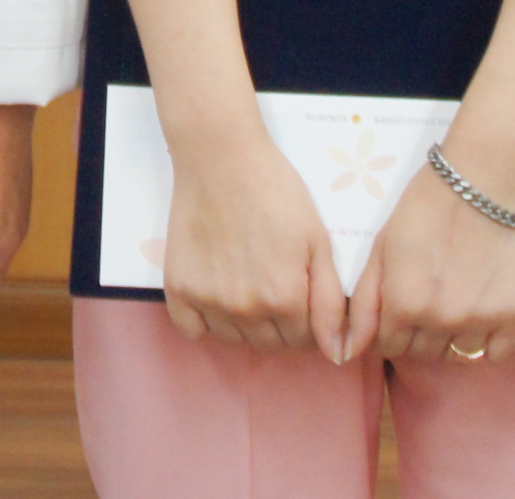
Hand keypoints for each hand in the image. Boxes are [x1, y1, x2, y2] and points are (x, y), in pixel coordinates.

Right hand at [157, 111, 347, 356]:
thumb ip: (329, 303)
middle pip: (269, 344)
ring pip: (234, 340)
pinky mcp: (178, 289)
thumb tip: (337, 355)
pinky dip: (204, 321)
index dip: (307, 321)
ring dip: (244, 323)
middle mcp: (246, 309)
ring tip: (245, 280)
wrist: (222, 159)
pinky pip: (193, 331)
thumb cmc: (276, 193)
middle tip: (272, 283)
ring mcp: (208, 301)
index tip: (299, 294)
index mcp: (285, 298)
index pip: (303, 342)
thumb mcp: (317, 242)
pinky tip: (214, 289)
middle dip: (278, 324)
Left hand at [351, 150, 514, 369]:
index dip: (387, 328)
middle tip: (424, 298)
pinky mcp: (514, 314)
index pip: (387, 346)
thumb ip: (364, 303)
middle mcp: (441, 319)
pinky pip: (497, 353)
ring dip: (450, 337)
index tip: (396, 307)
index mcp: (404, 303)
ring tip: (452, 301)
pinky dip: (488, 340)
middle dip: (416, 333)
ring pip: (457, 356)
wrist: (482, 180)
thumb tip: (345, 352)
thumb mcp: (382, 248)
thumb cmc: (424, 207)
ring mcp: (480, 320)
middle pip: (421, 354)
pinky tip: (480, 310)